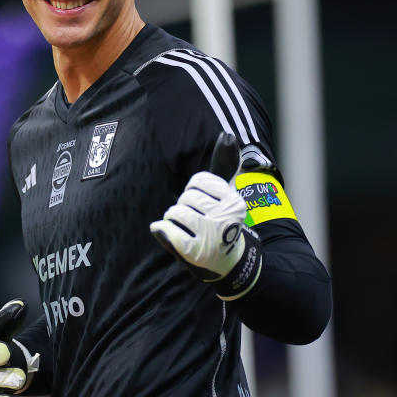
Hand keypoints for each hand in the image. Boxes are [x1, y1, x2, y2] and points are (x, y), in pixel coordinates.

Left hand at [150, 132, 262, 299]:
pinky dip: (163, 230)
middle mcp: (226, 216)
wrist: (228, 262)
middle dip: (184, 206)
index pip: (198, 181)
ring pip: (175, 212)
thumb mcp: (226, 193)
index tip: (203, 204)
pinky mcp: (195, 251)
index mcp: (234, 200)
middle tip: (195, 220)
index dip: (194, 191)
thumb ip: (224, 164)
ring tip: (186, 228)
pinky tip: (168, 232)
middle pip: (186, 197)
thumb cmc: (221, 221)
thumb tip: (228, 134)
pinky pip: (167, 230)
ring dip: (174, 219)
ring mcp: (211, 235)